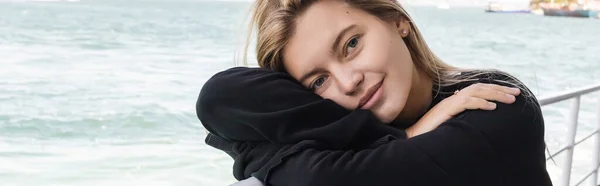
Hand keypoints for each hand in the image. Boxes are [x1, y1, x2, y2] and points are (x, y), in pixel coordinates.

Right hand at [406, 83, 520, 137]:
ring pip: (476, 92)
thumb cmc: (433, 132)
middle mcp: (454, 98)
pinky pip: (466, 103)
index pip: (479, 90)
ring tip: (510, 100)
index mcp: (457, 100)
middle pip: (481, 88)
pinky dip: (481, 103)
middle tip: (517, 93)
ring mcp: (450, 103)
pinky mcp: (447, 109)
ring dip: (495, 95)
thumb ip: (464, 116)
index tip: (512, 93)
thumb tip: (480, 114)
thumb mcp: (453, 122)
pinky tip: (492, 108)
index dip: (496, 90)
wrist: (415, 136)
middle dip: (500, 89)